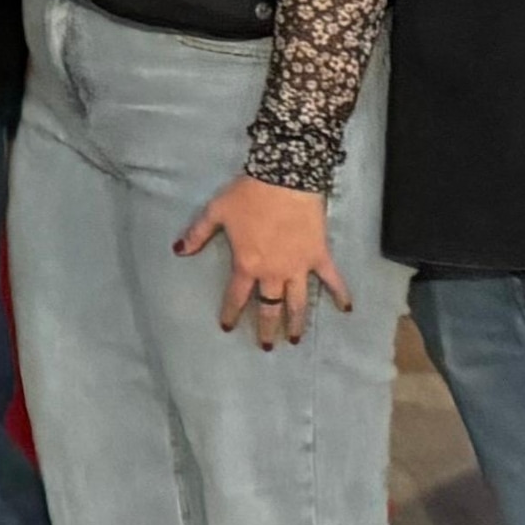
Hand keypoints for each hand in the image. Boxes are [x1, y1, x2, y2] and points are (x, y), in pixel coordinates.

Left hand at [176, 174, 342, 349]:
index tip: (228, 327)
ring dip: (297, 322)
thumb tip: (178, 250)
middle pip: (269, 307)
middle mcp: (273, 273)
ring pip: (298, 302)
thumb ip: (197, 233)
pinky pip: (332, 279)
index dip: (231, 313)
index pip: (237, 296)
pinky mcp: (319, 256)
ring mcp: (298, 267)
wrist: (284, 179)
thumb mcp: (216, 212)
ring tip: (296, 340)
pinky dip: (340, 293)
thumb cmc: (248, 195)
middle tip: (267, 346)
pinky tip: (346, 309)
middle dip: (267, 328)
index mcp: (247, 265)